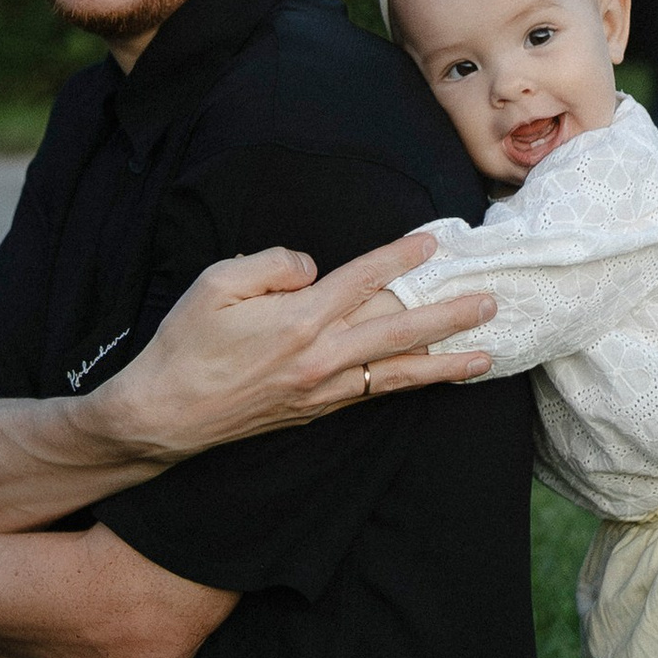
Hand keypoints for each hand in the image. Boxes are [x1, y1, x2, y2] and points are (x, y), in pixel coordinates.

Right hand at [94, 234, 497, 463]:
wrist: (166, 414)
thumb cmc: (185, 344)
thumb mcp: (215, 283)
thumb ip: (271, 264)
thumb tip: (312, 267)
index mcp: (298, 319)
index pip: (362, 280)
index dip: (400, 258)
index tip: (434, 244)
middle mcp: (321, 358)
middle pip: (399, 330)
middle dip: (449, 315)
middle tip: (491, 303)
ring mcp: (323, 391)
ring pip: (398, 373)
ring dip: (446, 362)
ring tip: (486, 354)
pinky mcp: (318, 411)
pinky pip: (376, 394)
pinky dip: (409, 385)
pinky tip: (431, 378)